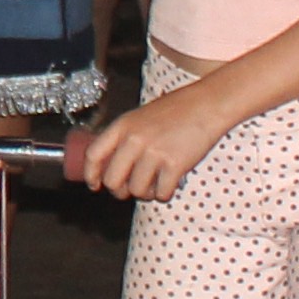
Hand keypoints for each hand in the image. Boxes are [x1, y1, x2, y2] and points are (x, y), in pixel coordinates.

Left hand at [65, 80, 224, 200]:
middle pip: (112, 180)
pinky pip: (162, 193)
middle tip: (130, 190)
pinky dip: (165, 194)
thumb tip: (114, 167)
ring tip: (155, 184)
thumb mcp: (141, 116)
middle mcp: (134, 140)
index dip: (91, 174)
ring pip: (137, 190)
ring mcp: (154, 153)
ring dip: (146, 193)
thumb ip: (126, 137)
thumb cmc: (176, 110)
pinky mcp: (174, 165)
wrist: (207, 104)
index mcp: (122, 126)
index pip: (93, 155)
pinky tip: (170, 184)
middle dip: (120, 191)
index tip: (95, 185)